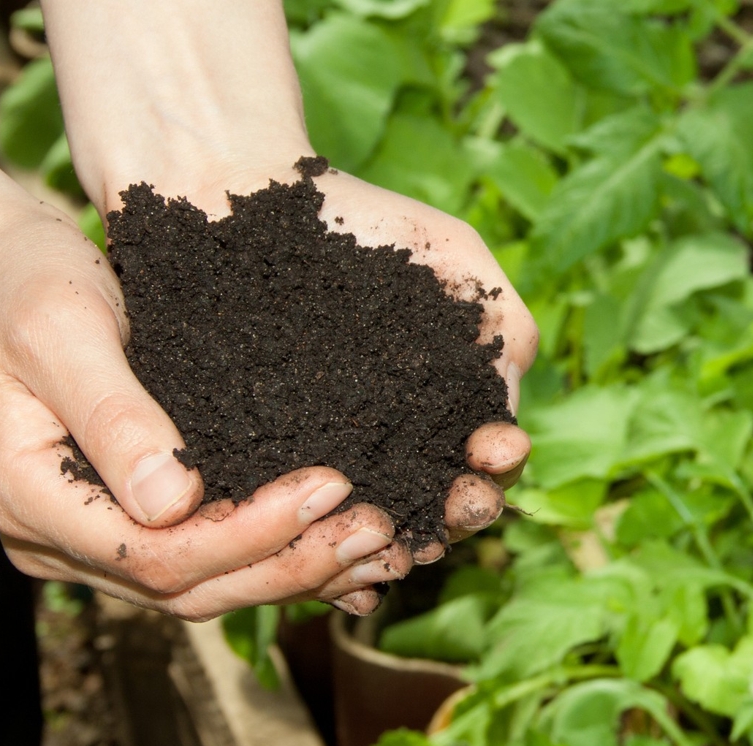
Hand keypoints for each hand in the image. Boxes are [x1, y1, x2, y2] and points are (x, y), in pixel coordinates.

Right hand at [0, 66, 403, 617]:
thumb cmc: (19, 288)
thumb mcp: (58, 330)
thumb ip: (111, 413)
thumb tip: (173, 501)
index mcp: (32, 500)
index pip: (157, 553)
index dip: (249, 533)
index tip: (329, 486)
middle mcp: (61, 541)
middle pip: (189, 588)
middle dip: (290, 563)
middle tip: (378, 529)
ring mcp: (92, 541)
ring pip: (206, 587)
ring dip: (295, 571)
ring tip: (380, 546)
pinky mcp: (128, 523)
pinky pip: (208, 561)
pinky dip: (276, 558)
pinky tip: (344, 556)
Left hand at [121, 163, 538, 561]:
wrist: (242, 194)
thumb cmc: (358, 221)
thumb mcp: (452, 257)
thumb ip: (503, 323)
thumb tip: (510, 418)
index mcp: (436, 409)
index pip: (478, 465)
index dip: (495, 468)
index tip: (495, 452)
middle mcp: (382, 446)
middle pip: (429, 508)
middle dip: (457, 514)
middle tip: (463, 502)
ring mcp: (317, 458)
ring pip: (361, 524)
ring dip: (391, 543)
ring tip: (402, 539)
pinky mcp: (250, 459)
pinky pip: (283, 513)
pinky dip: (309, 537)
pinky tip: (328, 542)